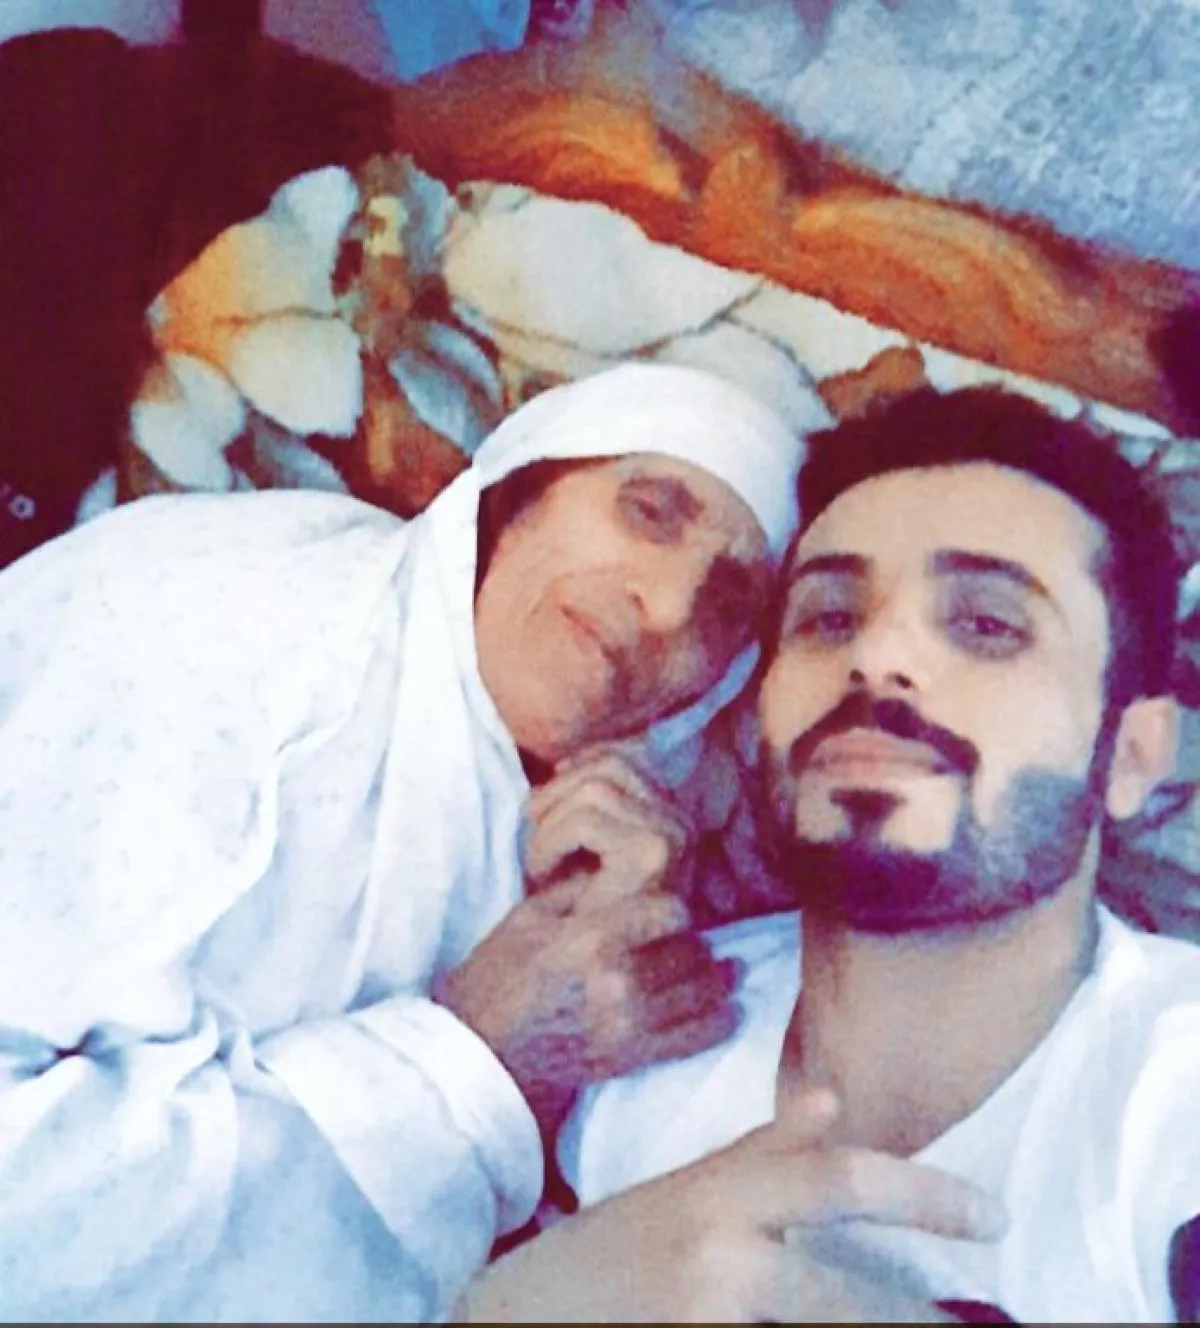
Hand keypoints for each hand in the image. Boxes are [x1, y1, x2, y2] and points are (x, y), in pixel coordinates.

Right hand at [436, 879, 739, 1136]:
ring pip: (703, 990)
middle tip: (687, 942)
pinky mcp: (631, 1058)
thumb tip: (619, 870)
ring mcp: (627, 1024)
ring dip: (710, 978)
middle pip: (692, 950)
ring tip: (710, 971)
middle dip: (692, 943)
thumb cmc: (495, 980)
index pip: (671, 910)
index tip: (664, 912)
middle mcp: (616, 981)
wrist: (477, 1054)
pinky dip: (717, 1020)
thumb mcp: (527, 919)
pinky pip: (698, 1036)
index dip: (671, 908)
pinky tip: (722, 1010)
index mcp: (590, 938)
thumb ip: (579, 891)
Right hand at [457, 1088, 1007, 1322]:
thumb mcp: (682, 1188)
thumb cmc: (608, 1252)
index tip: (993, 1217)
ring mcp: (705, 1317)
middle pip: (853, 1297)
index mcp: (721, 1195)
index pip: (837, 1178)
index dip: (922, 1194)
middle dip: (918, 1320)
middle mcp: (720, 1256)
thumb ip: (763, 1151)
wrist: (512, 1318)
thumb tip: (832, 1098)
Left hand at [522, 746, 692, 905]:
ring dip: (548, 825)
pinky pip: (584, 821)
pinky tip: (541, 876)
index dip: (571, 772)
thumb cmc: (568, 910)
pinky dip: (548, 844)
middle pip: (608, 766)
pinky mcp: (651, 856)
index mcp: (670, 817)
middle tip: (534, 841)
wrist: (573, 978)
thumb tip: (566, 760)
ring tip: (539, 864)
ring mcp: (672, 839)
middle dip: (555, 795)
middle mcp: (682, 824)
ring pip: (594, 789)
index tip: (541, 808)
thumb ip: (586, 800)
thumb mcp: (580, 846)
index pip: (620, 758)